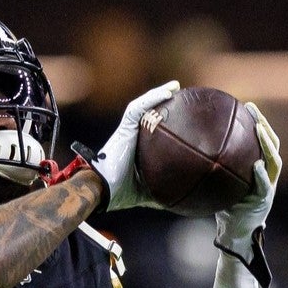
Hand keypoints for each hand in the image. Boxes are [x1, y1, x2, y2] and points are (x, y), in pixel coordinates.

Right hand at [73, 81, 179, 211]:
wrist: (103, 190)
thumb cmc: (120, 193)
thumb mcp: (149, 192)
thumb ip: (164, 191)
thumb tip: (184, 200)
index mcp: (135, 148)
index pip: (151, 129)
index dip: (164, 119)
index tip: (181, 115)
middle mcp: (130, 135)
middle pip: (148, 112)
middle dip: (162, 102)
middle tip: (180, 95)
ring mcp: (126, 130)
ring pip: (142, 105)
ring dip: (158, 94)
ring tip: (175, 87)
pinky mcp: (124, 128)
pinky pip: (138, 108)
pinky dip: (153, 98)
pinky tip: (169, 92)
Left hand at [215, 102, 280, 284]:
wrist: (233, 233)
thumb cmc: (224, 206)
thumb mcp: (219, 183)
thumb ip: (213, 167)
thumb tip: (188, 146)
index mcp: (258, 167)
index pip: (261, 139)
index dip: (257, 121)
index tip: (245, 105)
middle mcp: (267, 174)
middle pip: (272, 144)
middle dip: (264, 125)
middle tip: (252, 110)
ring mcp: (268, 187)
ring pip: (274, 161)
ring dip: (267, 144)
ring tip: (258, 130)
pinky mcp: (264, 201)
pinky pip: (264, 186)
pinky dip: (261, 176)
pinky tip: (257, 166)